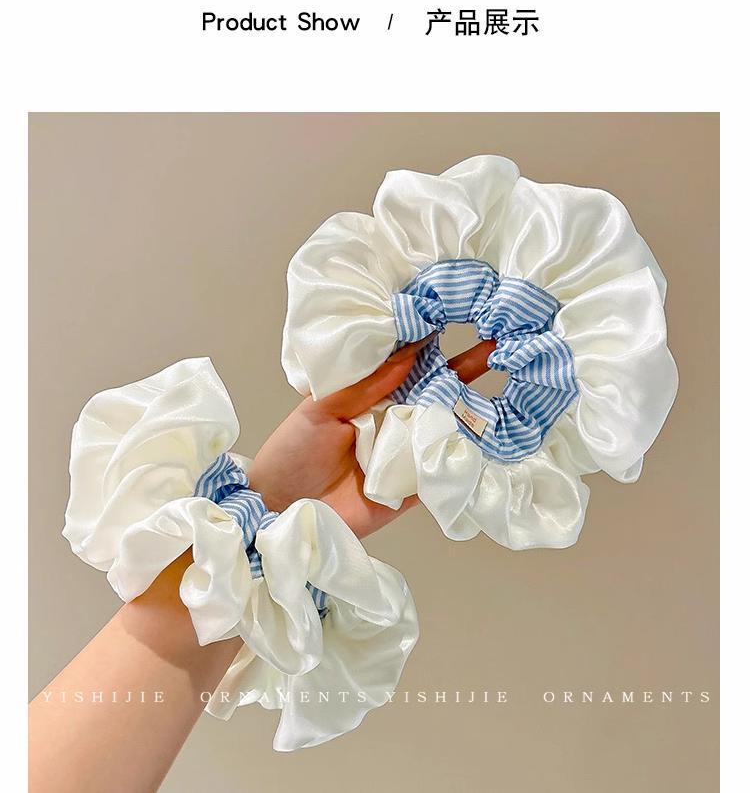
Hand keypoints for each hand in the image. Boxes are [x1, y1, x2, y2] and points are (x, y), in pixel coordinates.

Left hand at [249, 337, 495, 537]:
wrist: (281, 511)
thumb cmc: (292, 453)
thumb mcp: (321, 408)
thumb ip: (365, 383)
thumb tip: (412, 350)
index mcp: (372, 392)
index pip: (410, 362)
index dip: (435, 340)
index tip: (462, 313)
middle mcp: (395, 416)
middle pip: (439, 389)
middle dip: (470, 366)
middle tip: (504, 340)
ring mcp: (409, 450)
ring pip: (450, 424)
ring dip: (479, 405)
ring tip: (515, 380)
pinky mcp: (416, 486)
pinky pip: (446, 466)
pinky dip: (472, 453)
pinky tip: (501, 433)